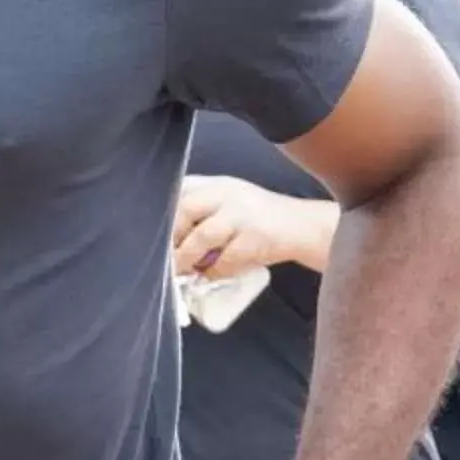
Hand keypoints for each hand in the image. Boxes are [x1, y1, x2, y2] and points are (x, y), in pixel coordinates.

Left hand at [175, 175, 327, 278]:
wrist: (305, 227)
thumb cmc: (263, 219)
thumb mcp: (234, 202)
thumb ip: (206, 209)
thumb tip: (170, 235)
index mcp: (219, 184)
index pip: (182, 189)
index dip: (164, 211)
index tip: (154, 232)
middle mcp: (228, 193)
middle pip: (186, 209)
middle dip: (172, 236)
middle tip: (166, 256)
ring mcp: (242, 214)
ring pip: (202, 236)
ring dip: (187, 258)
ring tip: (181, 270)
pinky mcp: (255, 238)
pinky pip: (225, 259)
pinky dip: (214, 271)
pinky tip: (211, 276)